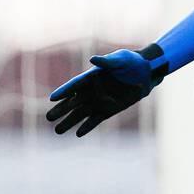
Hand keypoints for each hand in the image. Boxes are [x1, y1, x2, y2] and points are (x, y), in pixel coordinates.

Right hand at [46, 45, 166, 136]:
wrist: (145, 72)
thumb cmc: (130, 62)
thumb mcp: (120, 59)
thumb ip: (107, 61)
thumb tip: (93, 59)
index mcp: (91, 77)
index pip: (74, 85)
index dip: (64, 91)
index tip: (52, 98)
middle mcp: (91, 90)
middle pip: (73, 102)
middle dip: (61, 110)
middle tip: (49, 118)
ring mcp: (99, 101)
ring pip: (80, 113)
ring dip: (70, 122)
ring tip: (57, 130)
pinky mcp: (108, 110)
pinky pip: (95, 119)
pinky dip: (87, 126)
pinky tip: (78, 133)